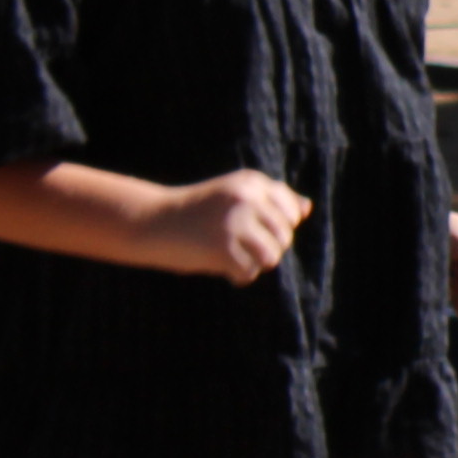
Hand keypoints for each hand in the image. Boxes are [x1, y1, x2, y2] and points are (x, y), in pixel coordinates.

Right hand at [136, 169, 312, 283]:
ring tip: (232, 256)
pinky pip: (249, 272)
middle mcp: (247, 197)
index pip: (293, 210)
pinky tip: (220, 266)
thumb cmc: (197, 213)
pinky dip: (238, 275)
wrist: (150, 221)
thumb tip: (307, 207)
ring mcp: (235, 221)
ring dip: (254, 263)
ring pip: (272, 256)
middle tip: (238, 246)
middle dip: (266, 248)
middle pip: (285, 236)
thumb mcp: (233, 197)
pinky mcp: (223, 247)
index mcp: (251, 182)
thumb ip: (269, 201)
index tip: (254, 228)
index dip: (279, 227)